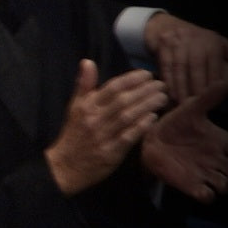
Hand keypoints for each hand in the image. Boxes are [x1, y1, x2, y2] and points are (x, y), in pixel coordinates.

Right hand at [45, 59, 167, 194]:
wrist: (65, 166)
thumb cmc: (74, 134)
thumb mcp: (74, 107)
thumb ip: (84, 85)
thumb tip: (87, 61)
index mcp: (86, 106)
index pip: (112, 88)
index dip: (131, 79)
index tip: (147, 74)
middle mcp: (94, 119)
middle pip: (123, 100)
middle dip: (145, 90)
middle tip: (162, 84)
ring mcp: (102, 136)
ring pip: (128, 117)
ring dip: (147, 105)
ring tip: (162, 98)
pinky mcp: (110, 153)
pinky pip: (128, 137)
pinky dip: (141, 126)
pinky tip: (153, 118)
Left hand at [141, 80, 227, 202]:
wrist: (149, 141)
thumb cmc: (173, 124)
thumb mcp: (191, 109)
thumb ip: (209, 97)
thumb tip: (224, 80)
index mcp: (222, 142)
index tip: (227, 150)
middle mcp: (218, 160)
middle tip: (222, 164)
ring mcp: (206, 174)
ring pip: (226, 186)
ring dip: (223, 183)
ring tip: (213, 174)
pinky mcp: (191, 185)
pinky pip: (208, 197)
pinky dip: (208, 194)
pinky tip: (200, 186)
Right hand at [143, 13, 227, 102]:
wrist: (166, 26)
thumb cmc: (196, 42)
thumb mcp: (217, 43)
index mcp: (212, 41)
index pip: (213, 63)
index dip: (212, 80)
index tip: (210, 97)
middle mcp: (195, 39)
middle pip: (196, 65)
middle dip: (196, 86)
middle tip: (196, 104)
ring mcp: (177, 42)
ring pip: (179, 67)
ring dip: (181, 86)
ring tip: (182, 104)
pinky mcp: (162, 46)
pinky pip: (165, 66)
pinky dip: (168, 81)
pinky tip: (169, 94)